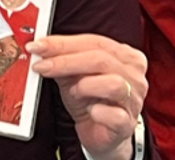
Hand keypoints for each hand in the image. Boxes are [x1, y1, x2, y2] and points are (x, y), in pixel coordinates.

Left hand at [30, 34, 147, 159]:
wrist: (99, 133)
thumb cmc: (90, 100)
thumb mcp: (74, 75)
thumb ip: (62, 59)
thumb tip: (41, 47)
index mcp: (126, 56)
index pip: (95, 42)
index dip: (64, 43)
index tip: (39, 46)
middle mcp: (134, 76)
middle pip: (101, 60)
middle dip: (66, 61)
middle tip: (42, 66)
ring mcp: (134, 100)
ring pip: (113, 84)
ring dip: (85, 86)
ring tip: (73, 92)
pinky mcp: (127, 124)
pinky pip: (115, 115)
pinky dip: (98, 112)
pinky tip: (91, 111)